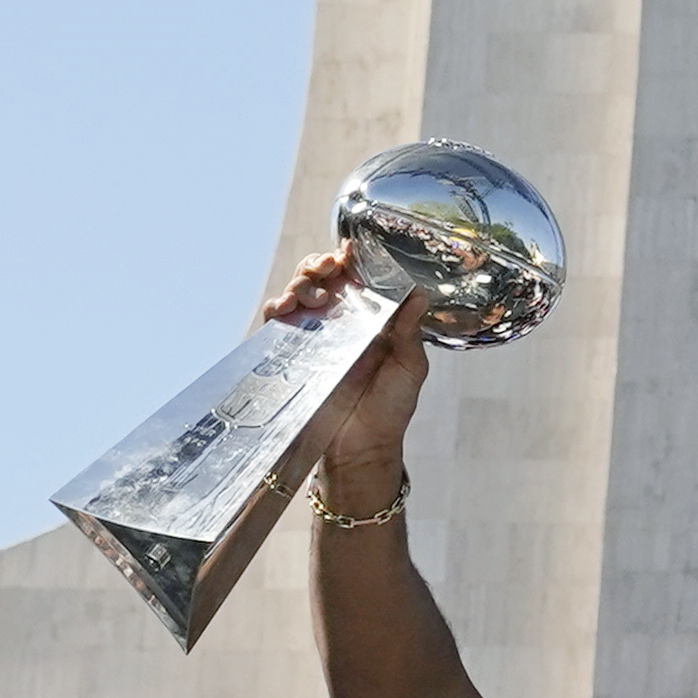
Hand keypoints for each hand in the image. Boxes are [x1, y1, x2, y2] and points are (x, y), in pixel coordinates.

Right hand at [258, 252, 428, 486]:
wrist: (361, 447)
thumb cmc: (389, 408)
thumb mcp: (409, 367)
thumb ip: (410, 332)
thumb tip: (419, 293)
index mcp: (371, 319)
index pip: (357, 278)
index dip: (352, 260)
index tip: (351, 250)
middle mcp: (341, 322)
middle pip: (322, 277)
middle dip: (321, 264)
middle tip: (329, 266)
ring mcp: (315, 335)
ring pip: (298, 292)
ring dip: (302, 281)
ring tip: (314, 292)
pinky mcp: (293, 352)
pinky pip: (277, 322)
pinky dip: (277, 306)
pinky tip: (287, 307)